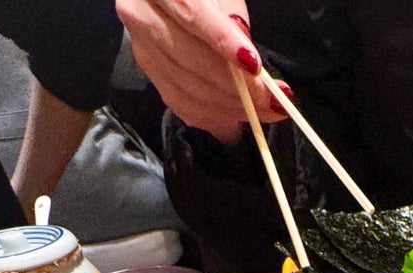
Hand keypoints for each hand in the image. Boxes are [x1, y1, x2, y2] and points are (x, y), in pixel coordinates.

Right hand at [116, 0, 287, 142]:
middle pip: (190, 59)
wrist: (178, 2)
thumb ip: (234, 23)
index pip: (192, 13)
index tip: (254, 65)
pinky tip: (237, 120)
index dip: (223, 41)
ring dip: (230, 107)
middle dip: (236, 87)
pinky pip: (181, 104)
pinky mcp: (150, 72)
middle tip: (273, 102)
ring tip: (265, 112)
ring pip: (187, 88)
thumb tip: (250, 66)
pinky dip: (213, 116)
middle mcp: (140, 14)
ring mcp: (143, 47)